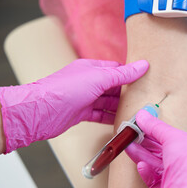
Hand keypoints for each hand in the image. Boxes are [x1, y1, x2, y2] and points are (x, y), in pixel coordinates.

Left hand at [0, 59, 148, 152]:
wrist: (41, 112)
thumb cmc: (66, 89)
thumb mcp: (99, 78)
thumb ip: (122, 74)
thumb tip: (143, 65)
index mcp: (92, 69)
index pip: (116, 69)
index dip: (130, 74)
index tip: (145, 80)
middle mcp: (88, 82)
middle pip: (113, 87)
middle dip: (127, 93)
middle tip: (144, 99)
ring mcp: (85, 98)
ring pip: (107, 102)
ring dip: (120, 107)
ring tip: (136, 112)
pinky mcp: (81, 113)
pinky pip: (100, 115)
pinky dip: (110, 118)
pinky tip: (122, 122)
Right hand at [126, 110, 186, 187]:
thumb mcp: (174, 136)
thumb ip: (157, 126)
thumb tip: (142, 114)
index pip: (186, 141)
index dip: (167, 134)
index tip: (151, 128)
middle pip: (172, 155)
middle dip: (151, 145)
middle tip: (135, 136)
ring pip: (163, 169)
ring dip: (145, 157)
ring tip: (129, 147)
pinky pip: (160, 183)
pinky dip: (149, 174)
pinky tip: (141, 166)